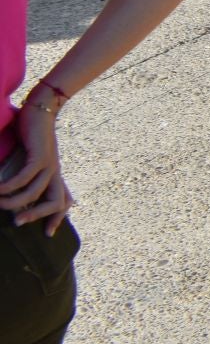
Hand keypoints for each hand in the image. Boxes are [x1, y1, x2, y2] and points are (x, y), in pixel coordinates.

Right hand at [0, 102, 72, 234]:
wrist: (41, 109)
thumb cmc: (32, 135)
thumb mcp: (30, 159)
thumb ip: (27, 175)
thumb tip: (14, 192)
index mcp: (55, 174)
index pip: (65, 200)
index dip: (58, 218)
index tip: (48, 234)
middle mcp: (55, 172)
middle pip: (57, 202)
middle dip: (39, 216)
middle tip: (17, 223)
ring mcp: (49, 164)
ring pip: (36, 192)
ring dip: (15, 201)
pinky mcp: (40, 156)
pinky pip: (24, 178)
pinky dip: (9, 186)